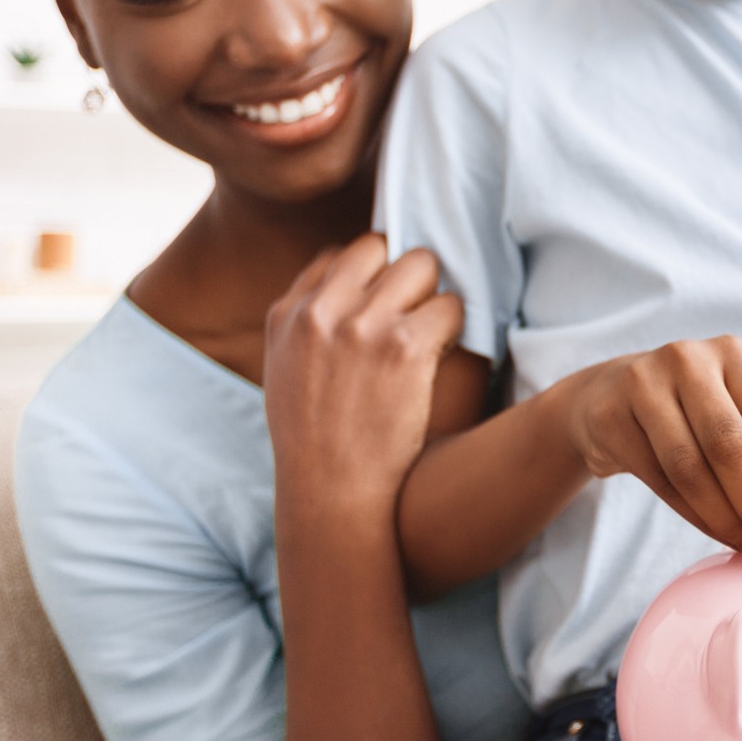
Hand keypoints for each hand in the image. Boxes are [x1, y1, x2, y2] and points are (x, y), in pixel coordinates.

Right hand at [262, 235, 463, 513]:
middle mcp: (320, 311)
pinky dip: (456, 327)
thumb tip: (346, 292)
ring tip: (430, 333)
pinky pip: (452, 305)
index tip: (381, 304)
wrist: (332, 493)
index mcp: (286, 315)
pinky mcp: (405, 347)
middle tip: (413, 314)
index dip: (368, 276)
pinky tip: (443, 354)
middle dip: (404, 275)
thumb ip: (308, 327)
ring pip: (421, 265)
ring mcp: (363, 326)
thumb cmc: (314, 444)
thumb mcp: (286, 373)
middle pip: (380, 247)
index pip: (337, 256)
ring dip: (434, 296)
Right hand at [556, 335, 741, 559]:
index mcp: (733, 355)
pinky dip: (694, 515)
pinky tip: (716, 533)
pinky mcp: (610, 417)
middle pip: (731, 445)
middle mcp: (688, 361)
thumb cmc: (691, 413)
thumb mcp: (733, 414)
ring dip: (727, 519)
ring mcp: (643, 385)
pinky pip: (659, 480)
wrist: (607, 398)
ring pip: (691, 468)